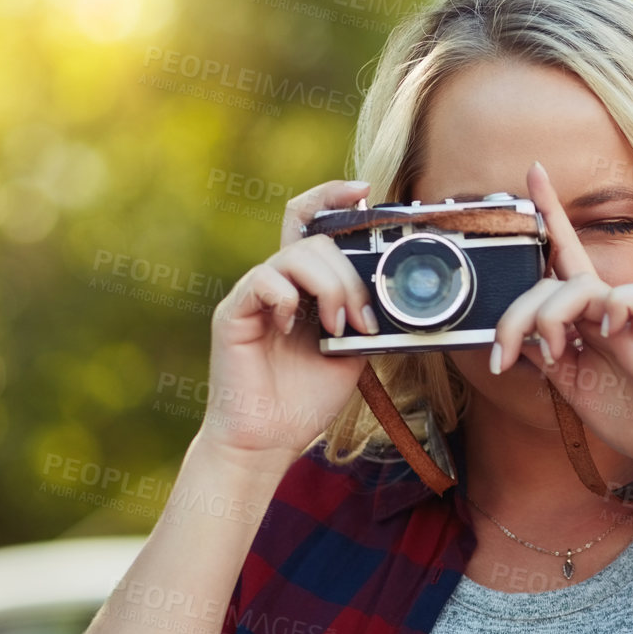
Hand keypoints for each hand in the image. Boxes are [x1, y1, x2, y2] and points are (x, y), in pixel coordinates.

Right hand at [198, 180, 380, 465]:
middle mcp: (277, 282)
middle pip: (316, 240)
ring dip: (330, 289)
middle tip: (361, 319)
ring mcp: (254, 295)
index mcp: (304, 286)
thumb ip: (365, 317)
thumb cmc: (306, 399)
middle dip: (351, 275)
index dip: (334, 197)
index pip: (311, 222)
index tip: (367, 193)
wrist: (268, 440)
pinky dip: (289, 300)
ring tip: (337, 329)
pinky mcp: (233, 312)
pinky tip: (293, 329)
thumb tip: (399, 293)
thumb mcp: (352, 351)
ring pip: (297, 255)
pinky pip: (264, 280)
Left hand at [488, 161, 632, 483]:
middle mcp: (605, 307)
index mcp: (586, 317)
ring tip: (557, 356)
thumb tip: (513, 336)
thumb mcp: (569, 384)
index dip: (549, 210)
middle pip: (547, 281)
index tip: (533, 170)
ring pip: (575, 286)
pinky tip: (607, 334)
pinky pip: (628, 296)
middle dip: (513, 319)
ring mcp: (628, 315)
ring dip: (549, 321)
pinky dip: (611, 312)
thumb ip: (545, 354)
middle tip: (505, 359)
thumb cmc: (629, 413)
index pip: (562, 255)